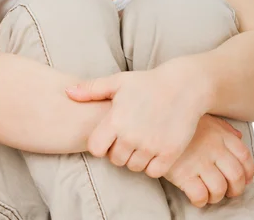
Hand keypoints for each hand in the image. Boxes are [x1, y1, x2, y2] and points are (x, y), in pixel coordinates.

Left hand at [65, 59, 208, 177]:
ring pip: (134, 167)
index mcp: (116, 119)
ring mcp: (151, 146)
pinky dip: (153, 164)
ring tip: (143, 139)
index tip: (110, 135)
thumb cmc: (148, 83)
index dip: (101, 145)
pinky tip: (155, 147)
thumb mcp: (118, 81)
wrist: (184, 85)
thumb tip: (68, 92)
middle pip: (116, 160)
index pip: (96, 149)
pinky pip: (154, 172)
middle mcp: (131, 135)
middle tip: (130, 135)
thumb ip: (92, 89)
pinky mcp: (169, 153)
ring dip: (136, 157)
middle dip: (119, 151)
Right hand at [163, 114, 253, 207]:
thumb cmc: (180, 119)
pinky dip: (201, 200)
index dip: (248, 172)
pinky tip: (196, 195)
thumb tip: (238, 138)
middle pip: (236, 176)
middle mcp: (213, 148)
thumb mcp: (204, 117)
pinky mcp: (182, 173)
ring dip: (216, 196)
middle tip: (227, 191)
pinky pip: (200, 195)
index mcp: (220, 134)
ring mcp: (198, 161)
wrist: (155, 119)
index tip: (244, 179)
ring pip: (219, 189)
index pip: (245, 157)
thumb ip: (223, 127)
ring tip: (209, 194)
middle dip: (235, 189)